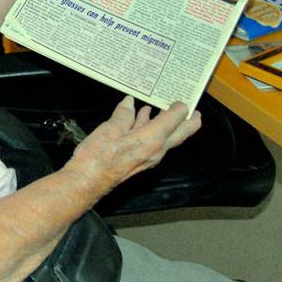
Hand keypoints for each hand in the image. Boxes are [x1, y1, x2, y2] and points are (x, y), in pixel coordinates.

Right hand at [62, 96, 200, 199]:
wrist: (86, 182)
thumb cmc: (97, 159)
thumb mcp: (109, 129)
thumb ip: (123, 115)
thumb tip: (129, 104)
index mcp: (151, 139)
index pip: (174, 119)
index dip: (179, 107)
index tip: (182, 98)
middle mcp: (155, 150)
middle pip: (180, 134)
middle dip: (189, 122)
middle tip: (195, 111)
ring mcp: (149, 158)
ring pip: (167, 138)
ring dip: (171, 124)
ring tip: (170, 110)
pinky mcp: (140, 161)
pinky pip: (154, 142)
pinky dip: (153, 129)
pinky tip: (143, 118)